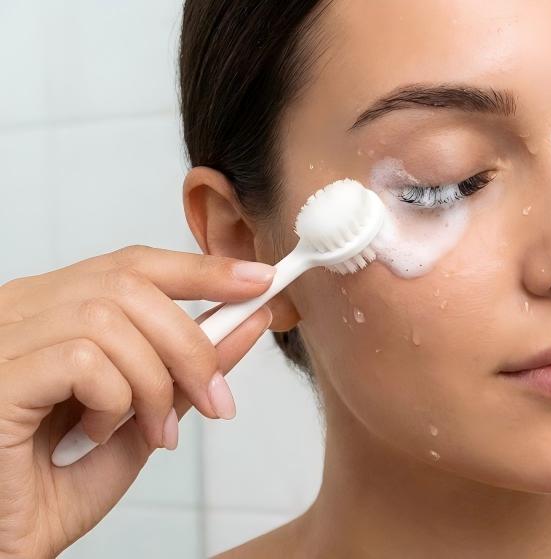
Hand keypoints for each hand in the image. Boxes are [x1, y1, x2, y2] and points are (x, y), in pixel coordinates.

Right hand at [0, 245, 274, 558]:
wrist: (12, 542)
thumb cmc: (58, 483)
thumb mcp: (144, 415)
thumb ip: (188, 368)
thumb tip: (247, 322)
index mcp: (53, 310)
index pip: (132, 264)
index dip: (200, 269)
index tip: (256, 281)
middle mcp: (21, 312)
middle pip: (130, 284)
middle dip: (191, 343)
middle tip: (216, 399)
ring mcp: (2, 340)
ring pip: (109, 320)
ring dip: (154, 382)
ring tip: (151, 431)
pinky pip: (81, 359)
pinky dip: (112, 400)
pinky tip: (94, 436)